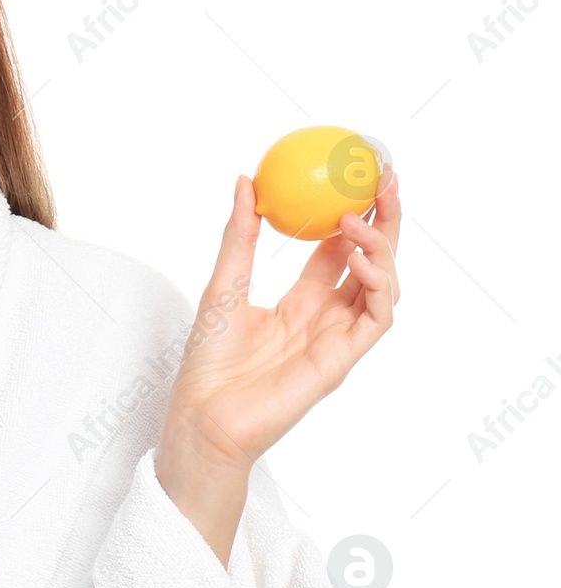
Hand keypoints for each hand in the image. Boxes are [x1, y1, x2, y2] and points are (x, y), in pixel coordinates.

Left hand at [154, 166, 401, 560]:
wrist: (202, 414)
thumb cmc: (207, 360)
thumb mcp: (224, 284)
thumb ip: (241, 235)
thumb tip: (245, 179)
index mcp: (301, 301)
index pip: (340, 249)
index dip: (355, 212)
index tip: (360, 173)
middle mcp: (325, 317)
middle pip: (371, 261)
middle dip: (385, 219)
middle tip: (384, 178)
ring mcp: (337, 338)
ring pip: (383, 285)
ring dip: (381, 247)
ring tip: (357, 219)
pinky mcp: (341, 360)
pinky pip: (376, 317)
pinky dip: (377, 285)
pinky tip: (359, 258)